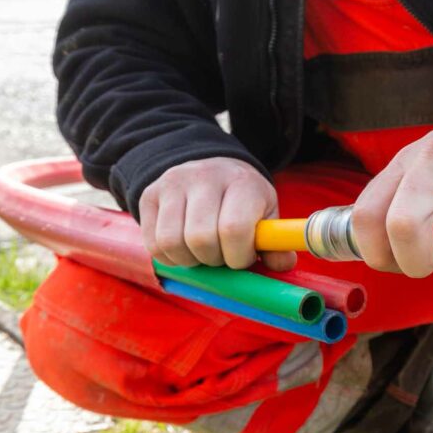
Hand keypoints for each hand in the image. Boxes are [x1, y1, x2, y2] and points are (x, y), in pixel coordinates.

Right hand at [139, 157, 295, 270]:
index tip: (243, 258)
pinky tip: (184, 249)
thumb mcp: (266, 213)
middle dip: (214, 260)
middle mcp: (205, 178)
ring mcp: (173, 184)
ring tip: (203, 253)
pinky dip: (170, 257)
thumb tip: (283, 265)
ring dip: (190, 261)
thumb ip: (274, 242)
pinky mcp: (150, 195)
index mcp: (242, 182)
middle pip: (201, 239)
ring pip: (172, 242)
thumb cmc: (242, 199)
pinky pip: (153, 243)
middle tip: (223, 256)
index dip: (238, 256)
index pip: (234, 229)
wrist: (209, 167)